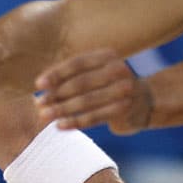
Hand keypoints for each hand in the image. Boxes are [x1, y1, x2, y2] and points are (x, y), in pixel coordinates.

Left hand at [36, 49, 151, 133]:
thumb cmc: (109, 85)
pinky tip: (60, 126)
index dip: (56, 74)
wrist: (144, 102)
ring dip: (62, 109)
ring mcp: (124, 90)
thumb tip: (40, 85)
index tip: (38, 85)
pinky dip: (75, 122)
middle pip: (80, 83)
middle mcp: (118, 70)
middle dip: (57, 94)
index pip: (77, 64)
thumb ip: (73, 74)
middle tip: (39, 103)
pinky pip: (95, 118)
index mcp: (107, 56)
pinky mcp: (124, 110)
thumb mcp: (96, 72)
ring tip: (45, 116)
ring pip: (86, 102)